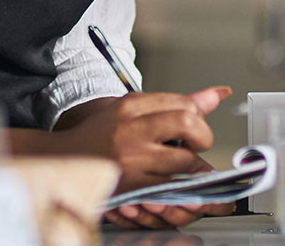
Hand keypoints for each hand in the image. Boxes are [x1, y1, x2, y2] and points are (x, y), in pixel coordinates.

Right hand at [55, 86, 235, 228]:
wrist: (65, 160)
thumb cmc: (102, 133)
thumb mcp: (134, 109)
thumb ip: (176, 103)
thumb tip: (218, 94)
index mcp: (132, 106)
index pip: (183, 103)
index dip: (198, 117)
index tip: (196, 126)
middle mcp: (132, 129)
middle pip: (188, 124)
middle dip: (203, 137)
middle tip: (197, 145)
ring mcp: (131, 159)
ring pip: (184, 160)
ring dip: (197, 167)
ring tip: (192, 169)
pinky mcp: (131, 186)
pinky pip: (171, 188)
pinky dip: (184, 190)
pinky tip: (183, 188)